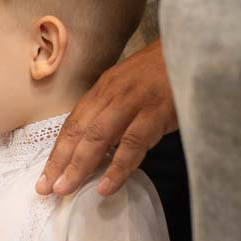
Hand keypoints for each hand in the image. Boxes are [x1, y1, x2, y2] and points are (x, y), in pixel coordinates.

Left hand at [36, 39, 176, 198]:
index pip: (73, 123)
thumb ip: (114, 111)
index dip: (57, 151)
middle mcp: (112, 94)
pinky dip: (117, 168)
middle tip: (46, 189)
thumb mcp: (132, 86)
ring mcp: (133, 103)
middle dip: (59, 162)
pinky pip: (131, 144)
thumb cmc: (165, 72)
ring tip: (65, 189)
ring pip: (98, 138)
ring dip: (79, 166)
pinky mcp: (155, 113)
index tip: (44, 176)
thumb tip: (99, 146)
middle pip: (79, 131)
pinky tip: (106, 186)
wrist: (196, 50)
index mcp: (104, 89)